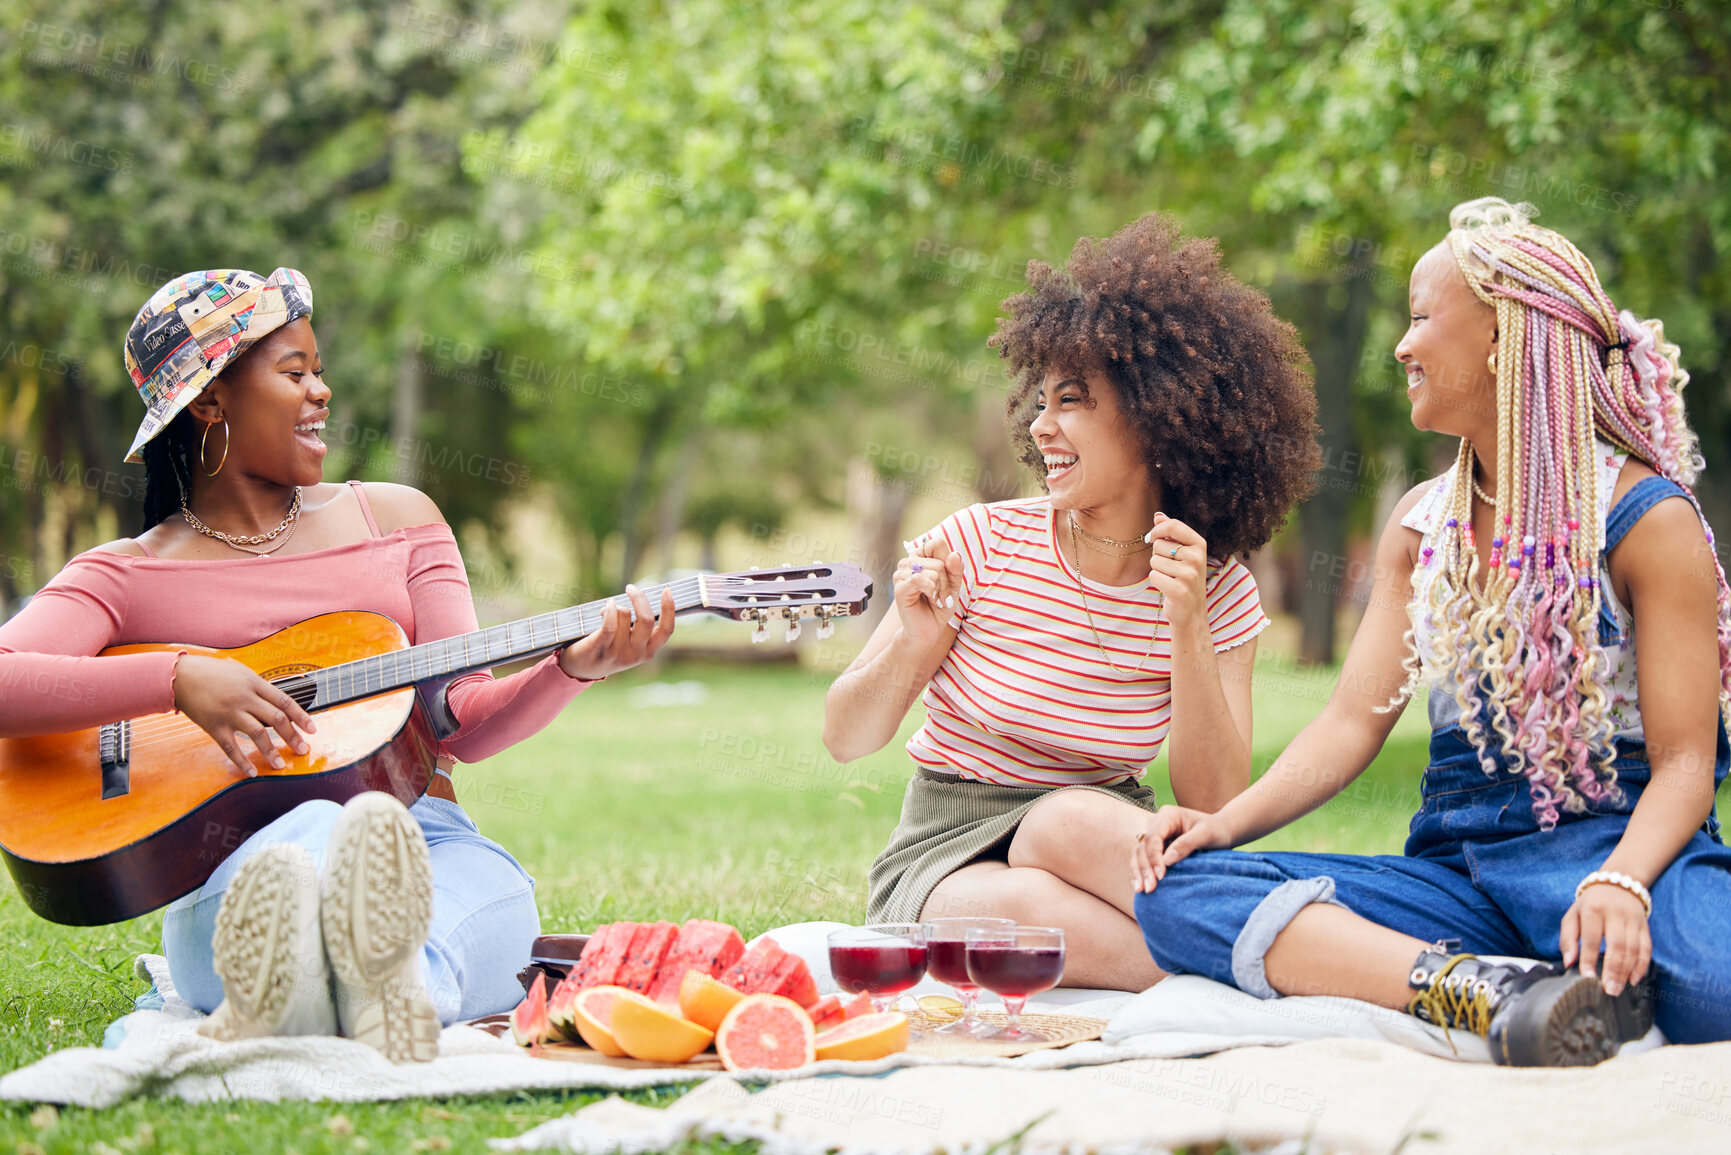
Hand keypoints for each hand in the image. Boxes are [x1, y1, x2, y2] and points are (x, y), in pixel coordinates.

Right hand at [172, 653, 315, 775]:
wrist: (179, 676)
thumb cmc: (212, 673)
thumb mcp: (240, 672)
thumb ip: (259, 687)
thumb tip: (278, 701)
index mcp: (254, 684)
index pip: (285, 702)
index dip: (301, 717)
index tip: (313, 730)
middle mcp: (245, 698)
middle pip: (276, 719)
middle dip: (293, 736)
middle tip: (304, 750)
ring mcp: (229, 713)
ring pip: (257, 734)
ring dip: (271, 751)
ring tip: (281, 764)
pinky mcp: (214, 726)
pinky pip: (231, 747)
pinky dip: (242, 761)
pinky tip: (252, 771)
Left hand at [557, 584, 675, 680]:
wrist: (583, 669)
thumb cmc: (610, 649)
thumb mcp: (631, 644)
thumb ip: (639, 628)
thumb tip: (643, 598)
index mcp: (648, 651)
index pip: (666, 630)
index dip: (669, 608)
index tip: (666, 590)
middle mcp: (636, 654)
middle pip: (646, 619)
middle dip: (639, 598)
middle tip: (631, 588)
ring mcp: (618, 653)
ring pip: (625, 615)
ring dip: (616, 606)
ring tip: (608, 609)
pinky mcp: (600, 649)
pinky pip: (610, 624)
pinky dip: (610, 609)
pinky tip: (607, 605)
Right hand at [894, 535, 964, 647]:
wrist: (928, 630)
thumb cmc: (939, 606)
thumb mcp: (954, 585)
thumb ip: (955, 569)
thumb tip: (954, 554)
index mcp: (920, 557)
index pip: (937, 544)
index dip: (947, 562)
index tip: (946, 580)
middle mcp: (908, 563)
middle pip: (939, 561)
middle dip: (946, 582)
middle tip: (940, 596)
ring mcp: (901, 574)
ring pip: (933, 571)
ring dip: (940, 590)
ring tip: (934, 599)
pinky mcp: (900, 588)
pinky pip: (920, 579)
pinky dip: (931, 591)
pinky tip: (929, 598)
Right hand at [1130, 805, 1233, 891]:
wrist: (1221, 830)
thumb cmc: (1216, 830)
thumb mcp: (1206, 835)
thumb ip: (1186, 844)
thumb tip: (1166, 861)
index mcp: (1167, 815)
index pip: (1153, 837)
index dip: (1154, 857)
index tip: (1161, 876)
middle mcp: (1156, 822)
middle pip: (1143, 846)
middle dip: (1144, 868)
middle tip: (1149, 888)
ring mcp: (1154, 834)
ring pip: (1139, 853)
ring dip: (1138, 872)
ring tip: (1140, 890)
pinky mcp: (1155, 846)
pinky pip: (1143, 858)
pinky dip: (1141, 871)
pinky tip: (1139, 885)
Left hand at [1145, 513, 1208, 626]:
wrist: (1191, 610)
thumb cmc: (1184, 577)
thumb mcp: (1182, 553)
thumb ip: (1171, 533)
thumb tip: (1158, 515)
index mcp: (1200, 545)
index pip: (1173, 525)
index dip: (1157, 530)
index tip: (1151, 538)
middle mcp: (1197, 558)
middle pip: (1159, 544)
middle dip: (1158, 555)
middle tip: (1171, 568)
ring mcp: (1189, 574)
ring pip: (1154, 560)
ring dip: (1158, 570)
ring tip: (1171, 578)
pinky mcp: (1179, 590)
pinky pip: (1153, 575)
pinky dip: (1156, 582)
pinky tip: (1168, 588)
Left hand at [1561, 881, 1650, 995]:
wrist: (1616, 884)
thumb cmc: (1590, 904)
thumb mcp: (1572, 915)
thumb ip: (1568, 938)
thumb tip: (1568, 961)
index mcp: (1593, 910)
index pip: (1592, 938)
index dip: (1590, 959)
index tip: (1587, 977)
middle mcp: (1615, 914)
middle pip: (1617, 945)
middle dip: (1613, 970)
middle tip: (1608, 990)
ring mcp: (1633, 920)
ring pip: (1633, 949)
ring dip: (1627, 972)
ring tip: (1618, 988)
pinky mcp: (1645, 926)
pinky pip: (1647, 948)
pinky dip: (1642, 965)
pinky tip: (1634, 979)